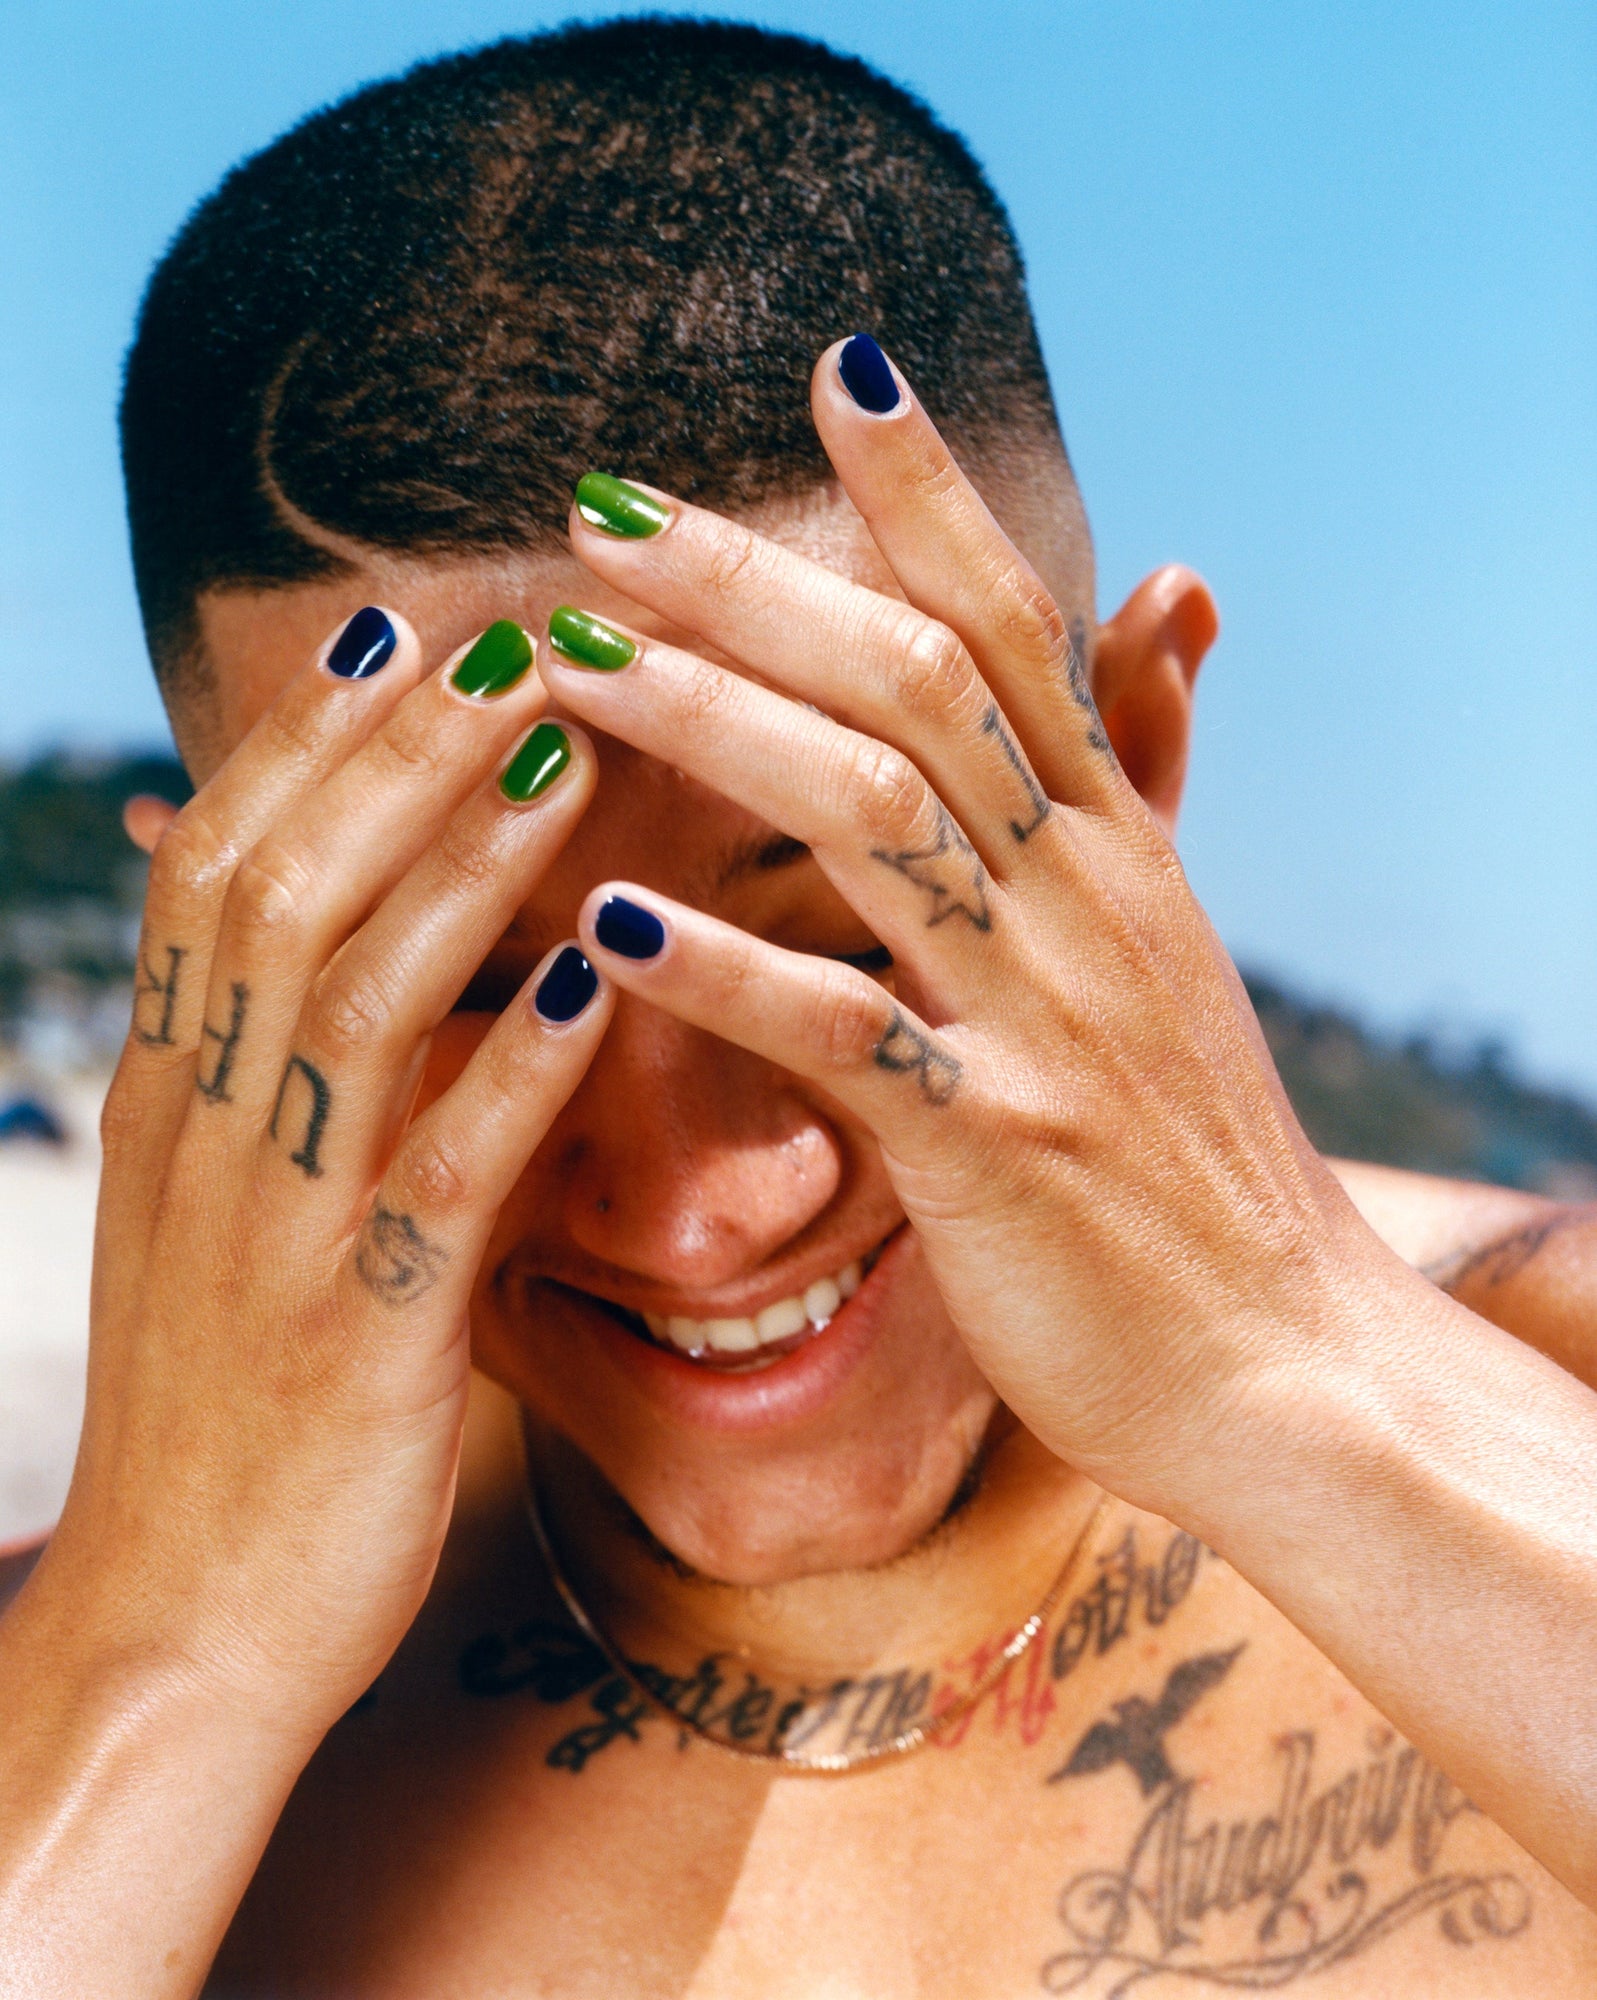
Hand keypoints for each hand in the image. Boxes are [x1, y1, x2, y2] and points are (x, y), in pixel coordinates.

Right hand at [39, 612, 608, 1735]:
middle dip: (396, 749)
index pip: (227, 863)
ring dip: (457, 856)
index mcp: (176, 1090)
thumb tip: (419, 956)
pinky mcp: (355, 1333)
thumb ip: (310, 1081)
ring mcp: (271, 1226)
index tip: (410, 626)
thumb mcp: (244, 1211)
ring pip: (349, 993)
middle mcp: (205, 1129)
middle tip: (510, 626)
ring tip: (559, 739)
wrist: (185, 1621)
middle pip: (285, 885)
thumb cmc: (239, 1402)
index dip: (316, 738)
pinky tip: (579, 975)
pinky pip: (433, 1173)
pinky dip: (504, 1064)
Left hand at [540, 342, 1387, 1514]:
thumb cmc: (1195, 1153)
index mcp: (1115, 846)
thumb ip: (1148, 758)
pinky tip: (602, 921)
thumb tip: (1172, 578)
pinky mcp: (995, 1148)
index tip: (838, 368)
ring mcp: (1044, 1017)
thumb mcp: (1178, 933)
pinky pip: (841, 1036)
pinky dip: (721, 971)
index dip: (931, 492)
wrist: (1285, 1359)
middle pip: (914, 688)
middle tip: (602, 512)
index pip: (1017, 625)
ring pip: (874, 819)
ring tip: (567, 664)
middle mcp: (1084, 899)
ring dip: (712, 727)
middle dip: (753, 586)